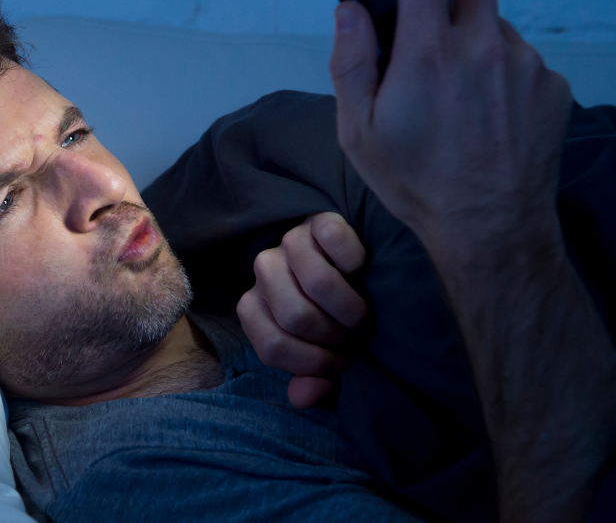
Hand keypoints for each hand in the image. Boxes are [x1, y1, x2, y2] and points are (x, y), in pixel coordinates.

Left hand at [236, 212, 369, 408]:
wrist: (360, 271)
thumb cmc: (336, 321)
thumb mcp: (326, 355)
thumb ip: (314, 378)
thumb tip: (304, 395)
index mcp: (255, 307)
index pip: (271, 347)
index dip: (311, 362)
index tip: (336, 362)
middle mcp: (265, 270)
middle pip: (295, 316)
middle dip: (333, 336)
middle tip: (350, 337)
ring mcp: (289, 241)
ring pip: (318, 281)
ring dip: (350, 307)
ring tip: (359, 315)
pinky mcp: (318, 220)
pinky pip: (335, 239)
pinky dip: (355, 260)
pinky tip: (360, 270)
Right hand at [328, 0, 615, 522]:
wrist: (490, 229)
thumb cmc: (416, 183)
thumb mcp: (358, 131)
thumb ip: (351, 61)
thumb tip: (350, 9)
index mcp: (428, 51)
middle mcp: (483, 46)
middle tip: (431, 41)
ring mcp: (526, 65)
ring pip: (500, 25)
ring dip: (478, 43)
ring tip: (462, 98)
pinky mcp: (554, 86)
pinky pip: (526, 60)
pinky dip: (506, 76)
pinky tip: (491, 118)